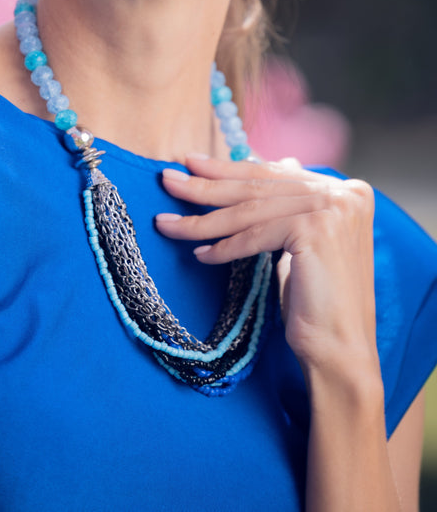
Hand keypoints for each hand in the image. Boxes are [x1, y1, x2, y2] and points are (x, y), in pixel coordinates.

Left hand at [155, 155, 377, 375]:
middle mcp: (345, 194)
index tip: (191, 162)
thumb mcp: (303, 242)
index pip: (273, 173)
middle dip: (206, 184)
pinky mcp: (316, 231)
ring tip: (166, 222)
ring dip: (202, 219)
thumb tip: (283, 162)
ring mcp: (333, 210)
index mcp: (347, 191)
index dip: (228, 169)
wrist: (341, 352)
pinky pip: (254, 236)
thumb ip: (294, 204)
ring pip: (250, 212)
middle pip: (258, 187)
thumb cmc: (317, 302)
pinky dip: (224, 246)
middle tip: (167, 178)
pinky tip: (199, 254)